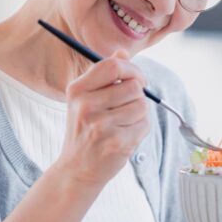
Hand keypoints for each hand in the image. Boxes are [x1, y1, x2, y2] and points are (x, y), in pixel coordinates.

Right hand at [56, 49, 150, 188]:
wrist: (77, 169)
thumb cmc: (85, 131)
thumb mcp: (86, 99)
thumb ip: (105, 75)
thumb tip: (123, 52)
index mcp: (77, 90)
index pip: (112, 65)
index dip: (132, 69)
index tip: (137, 79)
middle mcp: (86, 106)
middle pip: (133, 85)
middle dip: (138, 94)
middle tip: (128, 106)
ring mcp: (100, 125)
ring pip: (142, 105)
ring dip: (140, 113)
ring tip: (124, 123)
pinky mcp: (116, 142)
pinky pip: (144, 124)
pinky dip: (141, 129)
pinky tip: (126, 136)